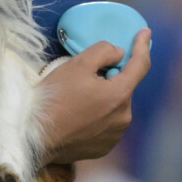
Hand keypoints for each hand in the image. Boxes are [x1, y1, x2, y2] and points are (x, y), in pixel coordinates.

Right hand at [37, 29, 151, 163]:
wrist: (35, 137)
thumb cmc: (55, 98)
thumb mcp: (77, 65)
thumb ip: (103, 51)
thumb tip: (119, 54)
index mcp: (120, 95)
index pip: (140, 65)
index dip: (142, 46)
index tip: (145, 33)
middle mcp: (124, 118)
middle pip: (123, 88)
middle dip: (111, 78)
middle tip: (86, 76)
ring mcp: (115, 136)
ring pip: (115, 107)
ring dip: (105, 98)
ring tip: (78, 99)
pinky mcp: (104, 148)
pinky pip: (107, 125)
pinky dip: (98, 116)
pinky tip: (79, 116)